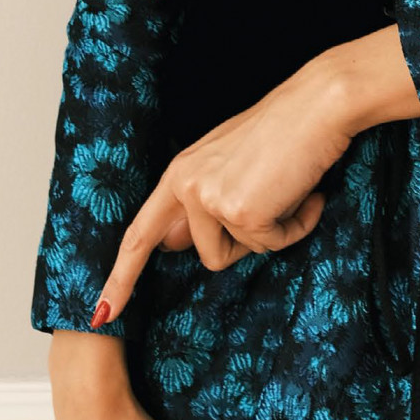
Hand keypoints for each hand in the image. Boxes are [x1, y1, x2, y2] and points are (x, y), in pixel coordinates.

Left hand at [91, 25, 419, 326]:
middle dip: (249, 238)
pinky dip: (297, 225)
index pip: (141, 234)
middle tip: (277, 204)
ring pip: (241, 253)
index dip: (121, 278)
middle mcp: (187, 186)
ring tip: (290, 189)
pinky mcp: (242, 214)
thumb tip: (176, 244)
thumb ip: (202, 202)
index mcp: (180, 172)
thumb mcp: (230, 164)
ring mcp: (212, 200)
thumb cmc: (285, 129)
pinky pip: (274, 244)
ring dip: (273, 230)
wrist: (319, 105)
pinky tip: (307, 193)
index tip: (100, 314)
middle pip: (209, 255)